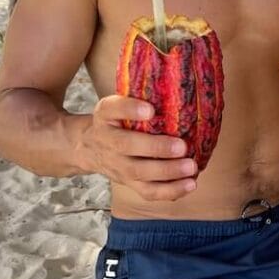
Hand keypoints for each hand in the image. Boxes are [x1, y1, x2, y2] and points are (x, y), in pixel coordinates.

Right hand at [75, 95, 197, 200]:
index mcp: (105, 116)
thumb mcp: (113, 104)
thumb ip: (133, 98)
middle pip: (127, 146)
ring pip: (139, 174)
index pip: (112, 109)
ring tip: (191, 167)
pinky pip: (148, 191)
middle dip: (156, 148)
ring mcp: (117, 166)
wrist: (87, 148)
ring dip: (168, 173)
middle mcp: (107, 141)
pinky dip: (170, 191)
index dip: (130, 109)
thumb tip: (170, 87)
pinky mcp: (129, 183)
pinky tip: (190, 184)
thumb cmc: (113, 121)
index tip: (150, 109)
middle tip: (182, 146)